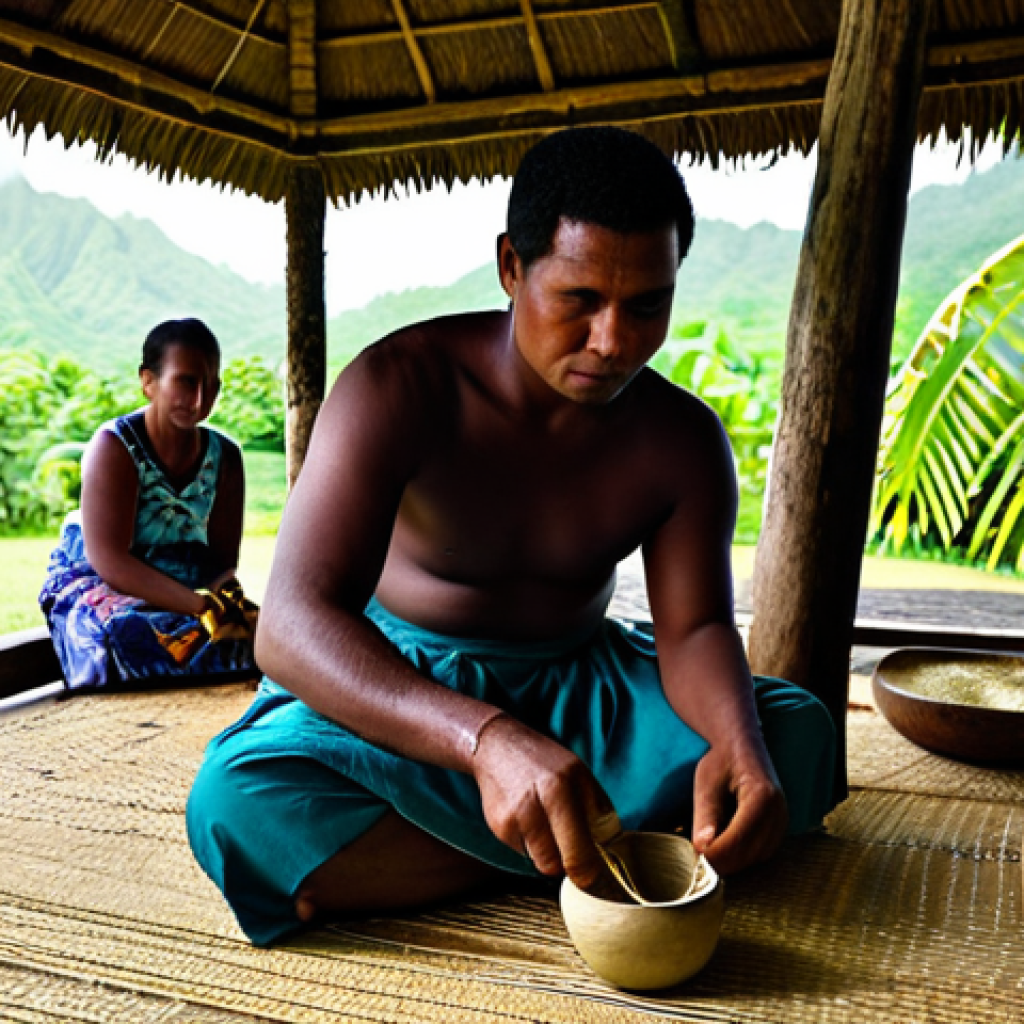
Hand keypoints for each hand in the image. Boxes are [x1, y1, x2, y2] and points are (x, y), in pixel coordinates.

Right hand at [471, 714, 610, 888]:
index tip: (594, 877)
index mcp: (558, 791)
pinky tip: (528, 817)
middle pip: (554, 866)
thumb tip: (610, 846)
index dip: (588, 873)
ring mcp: (510, 820)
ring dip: (548, 852)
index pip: (576, 853)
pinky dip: (531, 842)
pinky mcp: (497, 828)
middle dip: (566, 863)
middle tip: (572, 848)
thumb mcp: (579, 773)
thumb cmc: (544, 761)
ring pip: (538, 861)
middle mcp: (531, 808)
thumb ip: (598, 809)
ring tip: (547, 822)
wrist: (496, 747)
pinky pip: (523, 850)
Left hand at [691, 736, 787, 874]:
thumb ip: (706, 815)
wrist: (742, 746)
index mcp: (762, 797)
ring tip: (707, 851)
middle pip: (749, 853)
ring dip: (731, 861)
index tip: (694, 861)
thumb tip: (702, 848)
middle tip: (695, 860)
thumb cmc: (722, 761)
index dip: (716, 856)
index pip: (739, 839)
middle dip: (722, 862)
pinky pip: (759, 853)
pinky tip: (722, 846)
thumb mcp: (707, 783)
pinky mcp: (779, 830)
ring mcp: (782, 823)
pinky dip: (740, 855)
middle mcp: (779, 812)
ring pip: (755, 858)